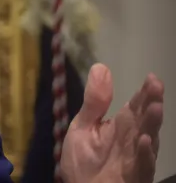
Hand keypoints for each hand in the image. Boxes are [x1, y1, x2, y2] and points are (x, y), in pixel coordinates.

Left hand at [59, 63, 163, 182]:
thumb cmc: (84, 161)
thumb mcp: (83, 126)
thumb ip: (94, 101)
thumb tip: (101, 68)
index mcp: (121, 125)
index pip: (136, 105)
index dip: (145, 92)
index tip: (152, 78)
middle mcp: (133, 140)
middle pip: (144, 119)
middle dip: (151, 103)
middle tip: (156, 87)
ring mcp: (135, 158)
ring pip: (148, 139)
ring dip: (152, 125)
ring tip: (155, 108)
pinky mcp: (134, 175)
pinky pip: (142, 165)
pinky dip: (145, 154)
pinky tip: (145, 141)